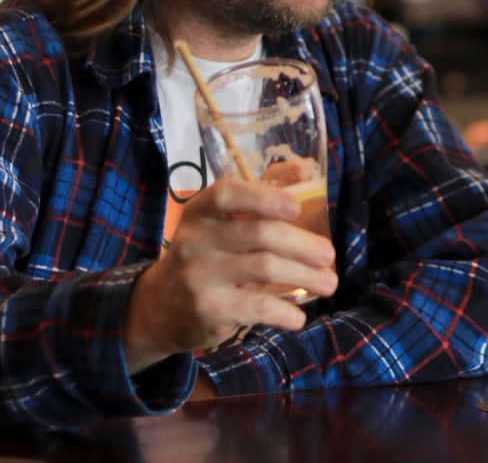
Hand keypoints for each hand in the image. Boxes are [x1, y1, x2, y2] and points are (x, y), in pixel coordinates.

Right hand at [124, 177, 337, 372]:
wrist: (158, 307)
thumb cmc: (205, 256)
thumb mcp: (217, 225)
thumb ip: (256, 200)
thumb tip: (306, 170)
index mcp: (200, 212)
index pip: (228, 194)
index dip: (264, 197)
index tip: (296, 207)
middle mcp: (196, 240)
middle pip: (259, 234)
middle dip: (302, 244)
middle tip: (329, 255)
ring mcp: (199, 276)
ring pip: (264, 269)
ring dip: (304, 276)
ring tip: (329, 283)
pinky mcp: (207, 309)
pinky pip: (256, 306)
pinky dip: (284, 312)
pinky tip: (299, 317)